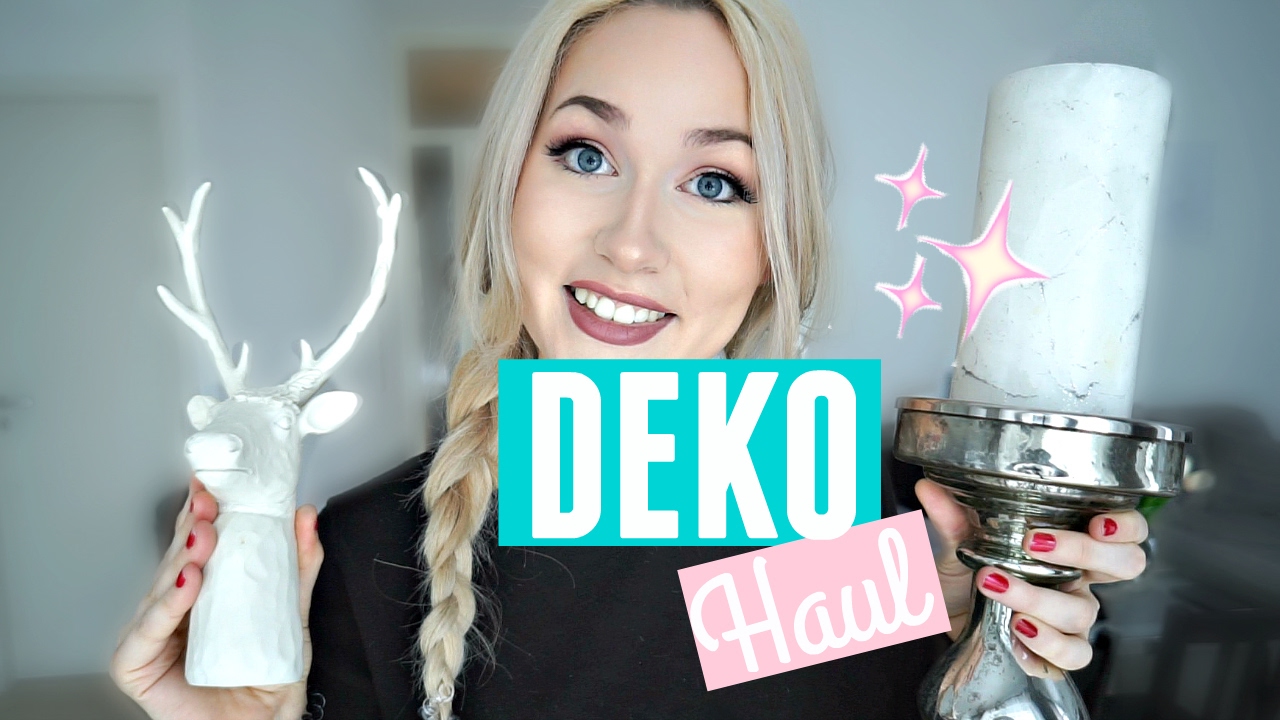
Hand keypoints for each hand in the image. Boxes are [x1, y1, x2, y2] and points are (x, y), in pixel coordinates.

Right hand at [110, 477, 324, 719]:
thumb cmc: (266, 682)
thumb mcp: (291, 617)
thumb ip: (299, 569)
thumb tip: (305, 516)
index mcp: (202, 597)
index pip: (195, 548)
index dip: (200, 515)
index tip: (214, 486)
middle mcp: (172, 612)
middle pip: (175, 562)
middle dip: (192, 529)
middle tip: (211, 504)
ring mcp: (151, 638)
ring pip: (159, 588)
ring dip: (182, 558)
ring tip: (204, 538)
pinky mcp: (136, 667)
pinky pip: (146, 632)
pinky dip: (165, 605)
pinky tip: (186, 583)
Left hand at [916, 478, 1147, 672]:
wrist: (945, 622)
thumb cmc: (965, 578)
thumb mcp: (955, 544)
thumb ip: (950, 518)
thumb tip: (929, 488)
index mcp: (1067, 546)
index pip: (1125, 531)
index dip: (1125, 526)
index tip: (1096, 520)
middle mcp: (1078, 580)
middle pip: (1126, 565)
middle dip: (1086, 551)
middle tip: (1036, 543)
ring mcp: (1071, 618)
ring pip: (1085, 611)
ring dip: (1039, 598)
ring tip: (996, 587)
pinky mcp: (1056, 652)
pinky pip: (1073, 655)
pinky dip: (1045, 644)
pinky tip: (1016, 632)